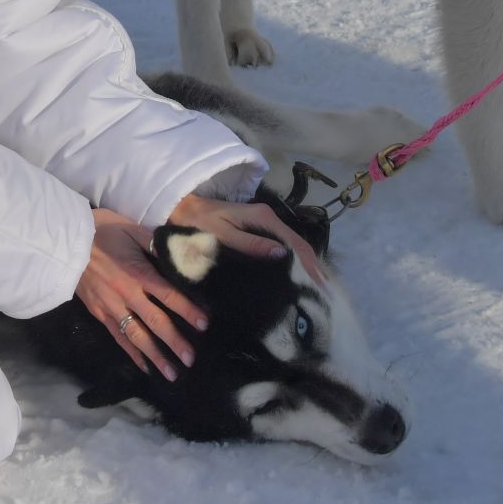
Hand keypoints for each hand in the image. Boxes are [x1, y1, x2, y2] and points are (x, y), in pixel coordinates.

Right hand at [75, 208, 208, 379]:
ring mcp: (111, 307)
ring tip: (172, 374)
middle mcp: (126, 294)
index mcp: (137, 272)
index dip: (188, 310)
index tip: (205, 324)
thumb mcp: (133, 229)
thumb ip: (156, 244)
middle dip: (175, 341)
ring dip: (155, 355)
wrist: (65, 242)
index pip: (169, 295)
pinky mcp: (99, 314)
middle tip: (191, 360)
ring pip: (137, 336)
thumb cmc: (103, 231)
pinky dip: (132, 353)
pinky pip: (118, 337)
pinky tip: (145, 367)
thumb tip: (180, 255)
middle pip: (155, 322)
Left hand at [167, 193, 324, 283]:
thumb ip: (250, 244)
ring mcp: (264, 224)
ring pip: (292, 246)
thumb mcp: (223, 235)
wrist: (181, 210)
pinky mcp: (258, 231)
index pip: (294, 242)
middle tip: (321, 293)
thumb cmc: (199, 225)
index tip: (318, 285)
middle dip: (312, 267)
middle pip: (297, 244)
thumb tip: (281, 254)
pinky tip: (295, 277)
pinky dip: (293, 262)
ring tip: (313, 289)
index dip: (309, 264)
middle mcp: (268, 218)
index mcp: (262, 217)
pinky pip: (281, 247)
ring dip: (304, 265)